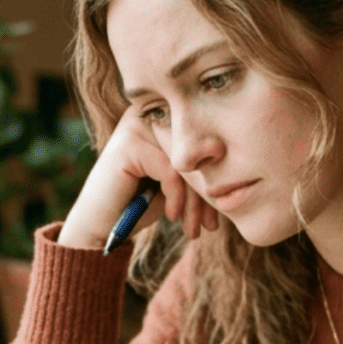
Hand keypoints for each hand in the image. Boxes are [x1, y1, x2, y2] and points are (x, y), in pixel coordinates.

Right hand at [58, 106, 218, 249]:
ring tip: (193, 228)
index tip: (216, 216)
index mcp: (161, 119)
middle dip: (206, 193)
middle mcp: (148, 115)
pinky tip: (172, 216)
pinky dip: (176, 196)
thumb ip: (199, 167)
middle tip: (211, 226)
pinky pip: (171, 169)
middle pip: (195, 151)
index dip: (213, 180)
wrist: (101, 228)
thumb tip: (241, 166)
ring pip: (186, 162)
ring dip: (194, 201)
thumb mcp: (176, 184)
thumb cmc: (140, 205)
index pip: (201, 143)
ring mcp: (136, 126)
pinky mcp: (129, 144)